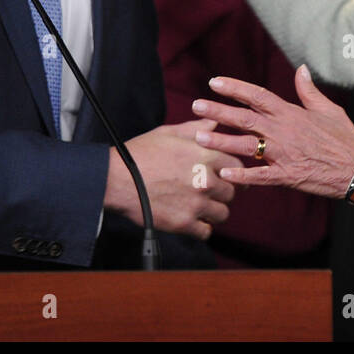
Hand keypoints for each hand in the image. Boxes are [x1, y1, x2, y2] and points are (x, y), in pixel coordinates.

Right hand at [105, 119, 240, 239]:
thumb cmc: (140, 153)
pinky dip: (201, 228)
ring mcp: (197, 204)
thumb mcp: (169, 133)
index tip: (228, 175)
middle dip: (224, 191)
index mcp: (206, 155)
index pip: (237, 166)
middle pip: (232, 191)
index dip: (233, 170)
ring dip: (214, 210)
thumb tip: (215, 122)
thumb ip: (197, 129)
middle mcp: (206, 180)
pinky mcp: (184, 224)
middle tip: (213, 192)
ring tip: (202, 206)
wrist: (116, 178)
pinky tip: (193, 220)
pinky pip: (206, 232)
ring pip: (222, 213)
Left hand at [192, 66, 353, 198]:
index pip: (257, 95)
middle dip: (218, 111)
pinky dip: (242, 175)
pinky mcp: (287, 175)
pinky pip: (260, 176)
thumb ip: (309, 90)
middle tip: (195, 106)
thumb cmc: (345, 138)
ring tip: (199, 139)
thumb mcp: (328, 109)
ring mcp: (283, 154)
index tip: (214, 82)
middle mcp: (283, 131)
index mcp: (290, 113)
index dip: (234, 88)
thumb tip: (301, 69)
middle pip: (244, 118)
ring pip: (246, 146)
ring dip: (221, 142)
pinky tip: (224, 174)